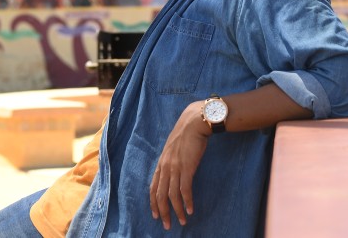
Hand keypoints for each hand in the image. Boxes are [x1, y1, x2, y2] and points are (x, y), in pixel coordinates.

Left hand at [149, 102, 209, 229]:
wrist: (194, 122)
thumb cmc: (186, 134)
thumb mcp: (174, 148)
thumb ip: (172, 160)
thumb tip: (175, 170)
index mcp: (161, 163)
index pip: (153, 187)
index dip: (153, 203)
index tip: (156, 215)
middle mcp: (165, 167)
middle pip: (160, 195)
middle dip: (163, 212)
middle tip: (167, 225)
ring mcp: (175, 167)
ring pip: (172, 195)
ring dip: (176, 211)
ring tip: (182, 221)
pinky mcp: (187, 167)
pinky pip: (185, 189)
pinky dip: (187, 201)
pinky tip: (190, 210)